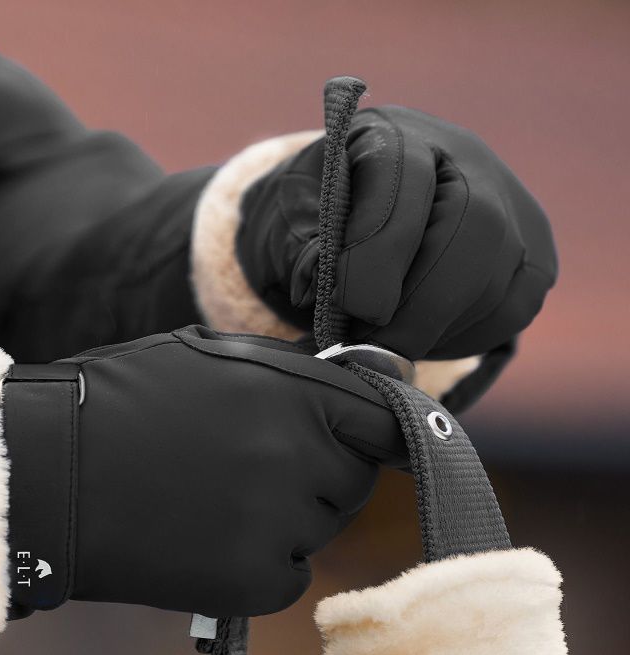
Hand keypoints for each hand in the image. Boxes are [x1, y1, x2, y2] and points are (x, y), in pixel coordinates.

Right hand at [58, 326, 404, 616]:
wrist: (49, 474)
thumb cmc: (123, 402)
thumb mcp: (211, 357)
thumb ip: (290, 375)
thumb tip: (350, 389)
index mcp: (292, 394)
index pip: (384, 421)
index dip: (379, 430)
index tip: (374, 440)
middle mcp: (296, 458)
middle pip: (355, 480)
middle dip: (322, 472)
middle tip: (256, 464)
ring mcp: (277, 525)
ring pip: (320, 527)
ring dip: (288, 517)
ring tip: (218, 497)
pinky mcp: (251, 584)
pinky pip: (290, 574)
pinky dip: (263, 561)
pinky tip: (210, 537)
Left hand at [236, 106, 556, 359]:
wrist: (358, 231)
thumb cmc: (315, 226)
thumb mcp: (288, 225)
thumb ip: (299, 248)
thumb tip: (320, 283)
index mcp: (393, 134)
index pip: (404, 176)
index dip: (380, 248)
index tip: (353, 308)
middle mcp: (466, 159)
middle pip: (474, 224)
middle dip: (420, 303)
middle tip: (372, 352)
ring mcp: (511, 206)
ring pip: (499, 275)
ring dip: (435, 329)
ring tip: (383, 347)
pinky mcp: (533, 257)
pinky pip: (511, 308)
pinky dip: (461, 338)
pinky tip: (418, 338)